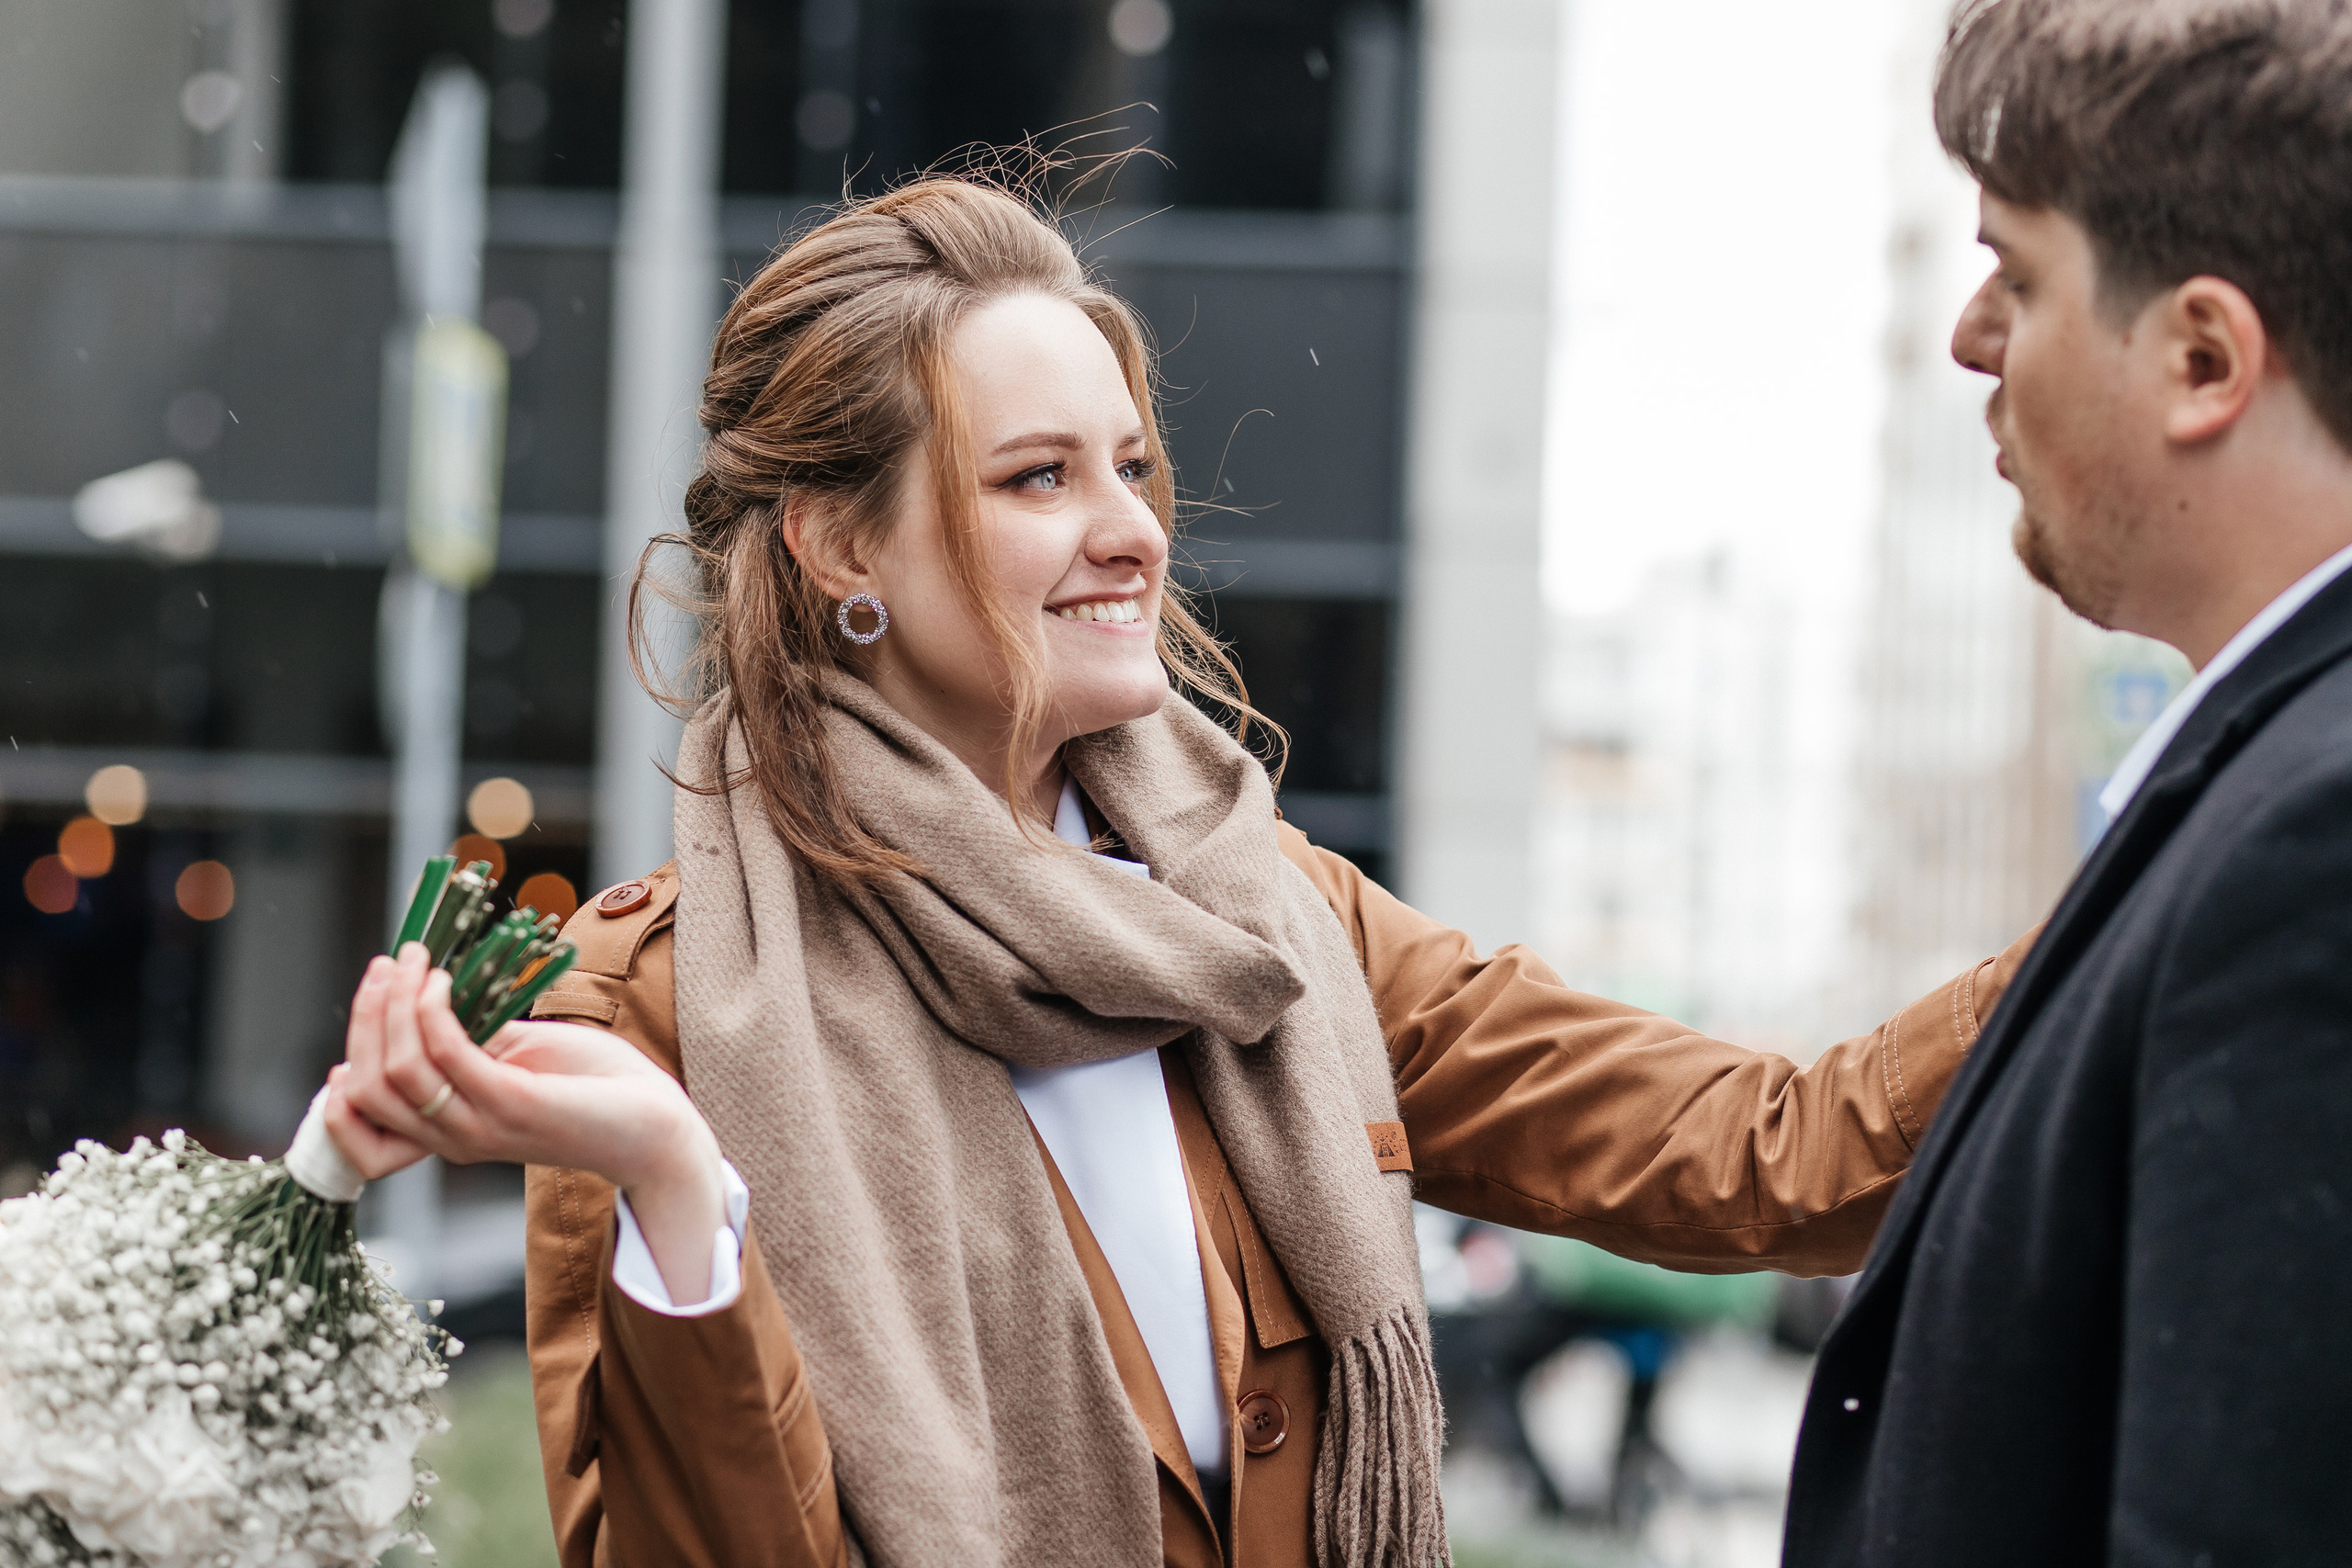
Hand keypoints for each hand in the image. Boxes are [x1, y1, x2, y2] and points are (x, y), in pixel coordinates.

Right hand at [327, 943, 727, 1299]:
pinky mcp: (512, 1105)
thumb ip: (468, 1041)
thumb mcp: (515, 1059)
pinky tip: (443, 979)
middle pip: (366, 1087)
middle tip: (387, 963)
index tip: (367, 1003)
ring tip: (414, 959)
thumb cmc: (590, 1087)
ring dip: (394, 1005)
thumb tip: (427, 998)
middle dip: (366, 1016)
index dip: (345, 1067)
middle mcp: (450, 1138)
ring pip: (396, 1071)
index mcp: (444, 1133)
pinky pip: (448, 1055)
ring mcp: (478, 1126)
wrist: (653, 1125)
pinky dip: (433, 1010)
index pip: (356, 1120)